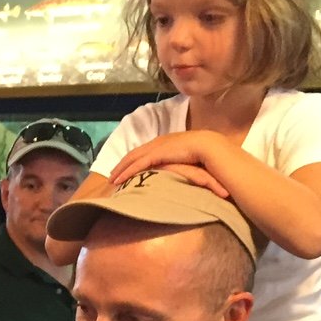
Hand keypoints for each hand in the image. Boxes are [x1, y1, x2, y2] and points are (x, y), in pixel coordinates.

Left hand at [106, 132, 229, 192]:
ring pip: (132, 159)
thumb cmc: (204, 153)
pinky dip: (126, 172)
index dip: (133, 159)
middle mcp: (158, 142)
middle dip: (122, 164)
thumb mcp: (188, 156)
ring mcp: (156, 147)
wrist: (210, 146)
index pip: (145, 150)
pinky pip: (137, 165)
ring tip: (111, 180)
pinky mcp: (156, 154)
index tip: (125, 167)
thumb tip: (179, 169)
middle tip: (112, 175)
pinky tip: (118, 180)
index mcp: (166, 141)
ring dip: (120, 169)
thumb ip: (180, 160)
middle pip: (134, 153)